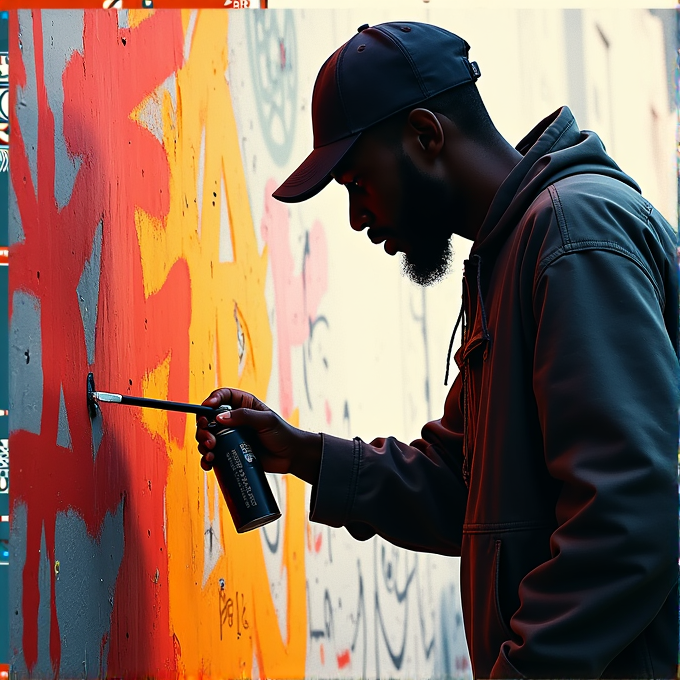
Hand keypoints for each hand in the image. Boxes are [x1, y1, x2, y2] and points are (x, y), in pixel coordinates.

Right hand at [195, 388, 322, 485]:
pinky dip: (207, 458)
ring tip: (211, 451)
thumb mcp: (266, 420)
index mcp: (243, 405)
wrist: (291, 456)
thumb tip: (220, 417)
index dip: (211, 399)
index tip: (207, 407)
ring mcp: (231, 436)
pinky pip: (213, 454)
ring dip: (203, 443)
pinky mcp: (231, 452)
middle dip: (203, 426)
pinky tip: (210, 462)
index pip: (222, 396)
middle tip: (209, 437)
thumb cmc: (283, 434)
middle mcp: (234, 419)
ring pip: (208, 436)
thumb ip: (244, 416)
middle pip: (209, 418)